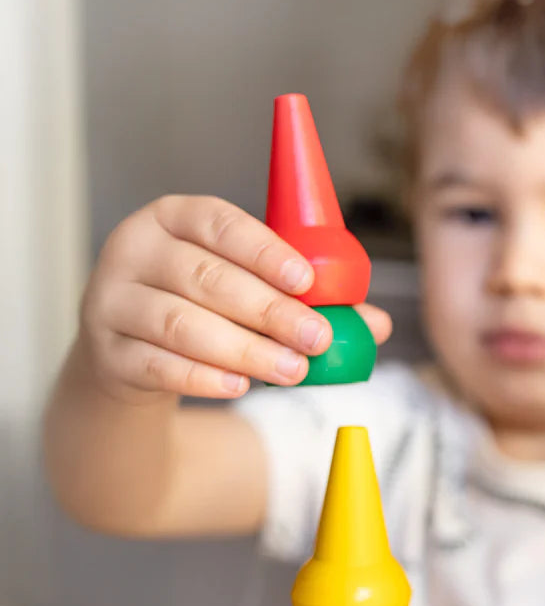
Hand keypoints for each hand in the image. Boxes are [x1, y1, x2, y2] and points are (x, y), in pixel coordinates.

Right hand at [78, 195, 391, 401]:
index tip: (308, 280)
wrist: (131, 356)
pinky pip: (157, 365)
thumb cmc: (205, 310)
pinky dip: (202, 377)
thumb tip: (378, 323)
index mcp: (173, 218)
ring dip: (244, 349)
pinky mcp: (106, 351)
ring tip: (292, 371)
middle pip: (206, 278)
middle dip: (269, 310)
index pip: (219, 222)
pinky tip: (239, 387)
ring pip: (181, 324)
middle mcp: (135, 249)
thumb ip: (308, 300)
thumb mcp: (248, 293)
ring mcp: (111, 299)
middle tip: (317, 338)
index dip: (264, 250)